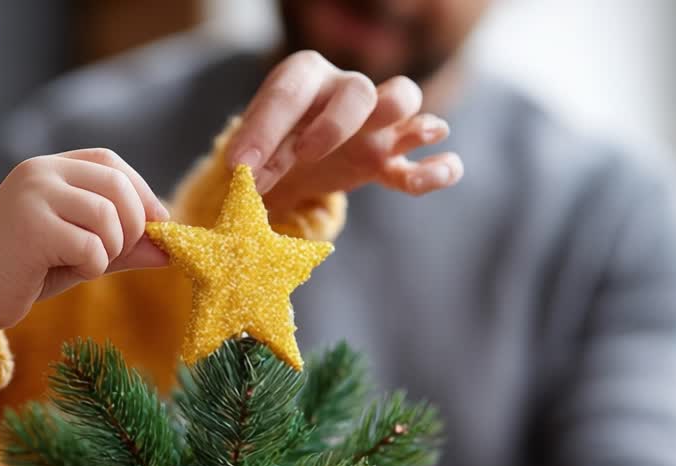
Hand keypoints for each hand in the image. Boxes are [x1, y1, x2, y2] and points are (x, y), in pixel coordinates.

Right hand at [0, 149, 169, 338]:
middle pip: (116, 185)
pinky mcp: (31, 227)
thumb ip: (122, 245)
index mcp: (48, 168)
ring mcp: (32, 196)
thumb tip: (170, 248)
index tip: (157, 222)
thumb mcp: (80, 252)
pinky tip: (63, 271)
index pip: (109, 162)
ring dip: (110, 249)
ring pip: (107, 216)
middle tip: (119, 253)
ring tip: (85, 264)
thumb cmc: (25, 272)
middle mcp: (39, 173)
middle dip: (134, 224)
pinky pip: (90, 246)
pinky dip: (91, 266)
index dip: (141, 190)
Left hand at [225, 50, 463, 213]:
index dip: (265, 128)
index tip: (241, 166)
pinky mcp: (389, 158)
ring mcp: (374, 123)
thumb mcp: (250, 151)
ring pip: (404, 98)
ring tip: (390, 142)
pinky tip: (424, 177)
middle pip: (358, 90)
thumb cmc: (267, 146)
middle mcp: (343, 91)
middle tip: (305, 155)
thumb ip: (250, 160)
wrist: (289, 163)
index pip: (289, 91)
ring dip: (399, 118)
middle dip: (334, 125)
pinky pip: (423, 159)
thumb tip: (245, 175)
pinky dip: (434, 168)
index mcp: (303, 78)